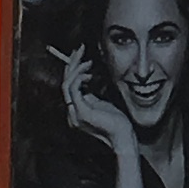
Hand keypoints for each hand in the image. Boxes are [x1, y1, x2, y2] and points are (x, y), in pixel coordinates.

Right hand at [61, 46, 146, 187]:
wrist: (123, 138)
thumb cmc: (118, 122)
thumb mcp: (104, 102)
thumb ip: (94, 93)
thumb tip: (92, 76)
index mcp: (76, 111)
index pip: (69, 85)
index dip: (74, 69)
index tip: (82, 56)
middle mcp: (72, 112)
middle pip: (65, 82)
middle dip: (72, 63)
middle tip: (80, 49)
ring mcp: (75, 113)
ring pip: (67, 83)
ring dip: (77, 68)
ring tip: (87, 59)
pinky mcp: (82, 112)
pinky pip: (74, 88)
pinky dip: (80, 76)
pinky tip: (90, 71)